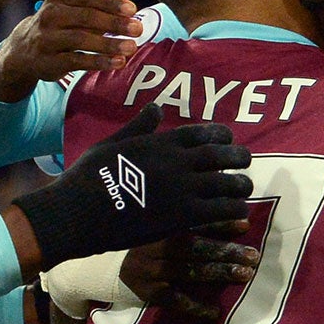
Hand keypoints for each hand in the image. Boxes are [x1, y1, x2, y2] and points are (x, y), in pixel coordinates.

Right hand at [0, 0, 142, 100]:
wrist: (24, 49)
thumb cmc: (60, 22)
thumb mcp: (74, 5)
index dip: (110, 2)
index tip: (132, 9)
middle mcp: (50, 14)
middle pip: (86, 17)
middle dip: (114, 23)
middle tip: (138, 29)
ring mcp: (46, 38)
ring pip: (81, 39)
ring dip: (109, 44)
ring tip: (132, 47)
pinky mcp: (48, 61)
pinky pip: (76, 60)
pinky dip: (99, 62)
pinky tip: (119, 62)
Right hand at [12, 106, 253, 271]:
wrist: (77, 211)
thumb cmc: (88, 176)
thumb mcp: (112, 143)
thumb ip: (138, 127)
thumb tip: (156, 107)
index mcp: (160, 142)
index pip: (203, 133)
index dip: (222, 136)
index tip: (229, 140)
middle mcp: (177, 162)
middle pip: (223, 155)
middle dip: (239, 157)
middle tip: (245, 162)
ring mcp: (182, 189)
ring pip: (228, 183)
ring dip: (241, 185)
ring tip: (244, 188)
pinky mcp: (183, 216)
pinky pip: (221, 210)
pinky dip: (235, 209)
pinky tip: (238, 212)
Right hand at [121, 226, 261, 319]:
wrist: (111, 268)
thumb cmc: (151, 246)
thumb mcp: (167, 229)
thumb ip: (195, 224)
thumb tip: (240, 220)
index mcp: (163, 225)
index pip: (196, 222)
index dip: (222, 223)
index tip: (246, 225)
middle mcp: (156, 245)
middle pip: (195, 246)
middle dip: (226, 250)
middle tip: (253, 256)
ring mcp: (150, 269)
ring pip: (187, 270)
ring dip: (218, 272)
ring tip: (244, 274)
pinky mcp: (147, 292)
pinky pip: (174, 299)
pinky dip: (195, 306)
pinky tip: (215, 311)